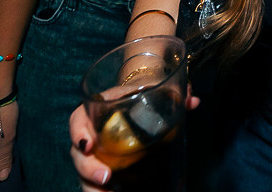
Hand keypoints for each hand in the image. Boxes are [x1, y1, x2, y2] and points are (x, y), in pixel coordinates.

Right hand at [69, 91, 200, 190]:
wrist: (140, 98)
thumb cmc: (144, 93)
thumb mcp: (156, 89)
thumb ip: (175, 92)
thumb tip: (193, 100)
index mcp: (99, 107)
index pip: (78, 119)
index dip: (78, 131)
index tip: (87, 145)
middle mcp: (91, 130)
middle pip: (78, 152)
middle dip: (88, 168)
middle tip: (106, 178)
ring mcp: (94, 150)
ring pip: (83, 171)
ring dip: (91, 186)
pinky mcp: (101, 164)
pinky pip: (93, 180)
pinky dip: (99, 190)